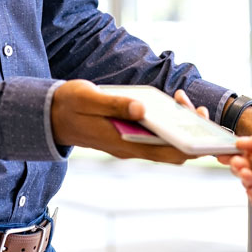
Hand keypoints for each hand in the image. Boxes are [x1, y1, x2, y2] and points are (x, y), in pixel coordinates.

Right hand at [50, 80, 204, 164]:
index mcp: (122, 144)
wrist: (50, 115)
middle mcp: (130, 148)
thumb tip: (143, 109)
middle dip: (191, 133)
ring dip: (179, 124)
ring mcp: (129, 143)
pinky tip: (167, 101)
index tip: (201, 123)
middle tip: (198, 108)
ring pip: (165, 141)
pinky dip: (165, 119)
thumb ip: (115, 105)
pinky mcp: (128, 134)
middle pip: (172, 150)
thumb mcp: (89, 99)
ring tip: (181, 98)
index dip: (191, 144)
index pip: (167, 153)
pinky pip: (154, 133)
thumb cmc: (69, 105)